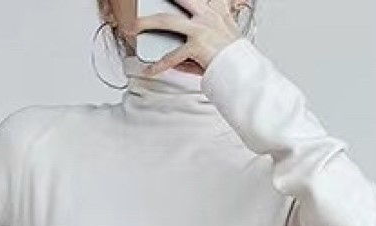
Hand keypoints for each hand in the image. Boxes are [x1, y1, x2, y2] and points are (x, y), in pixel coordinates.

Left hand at [127, 0, 250, 76]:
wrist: (242, 69)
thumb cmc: (232, 53)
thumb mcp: (226, 28)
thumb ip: (212, 18)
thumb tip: (188, 36)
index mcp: (216, 7)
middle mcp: (207, 13)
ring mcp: (201, 28)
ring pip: (167, 19)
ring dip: (146, 22)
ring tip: (133, 26)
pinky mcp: (197, 45)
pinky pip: (172, 56)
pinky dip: (159, 65)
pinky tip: (148, 69)